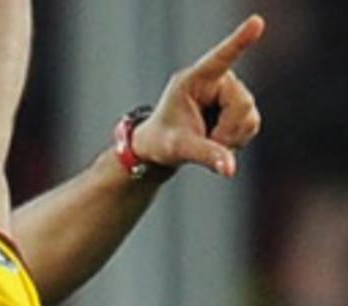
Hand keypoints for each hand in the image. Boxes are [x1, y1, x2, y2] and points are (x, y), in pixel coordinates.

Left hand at [133, 14, 264, 177]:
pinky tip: (218, 139)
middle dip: (227, 131)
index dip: (240, 41)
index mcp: (194, 79)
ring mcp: (231, 92)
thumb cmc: (162, 141)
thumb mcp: (178, 148)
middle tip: (205, 142)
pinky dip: (236, 140)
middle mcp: (217, 80)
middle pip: (242, 103)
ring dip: (230, 137)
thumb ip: (205, 155)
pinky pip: (252, 125)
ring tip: (207, 139)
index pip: (221, 57)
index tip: (257, 23)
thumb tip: (229, 169)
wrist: (162, 147)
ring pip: (249, 116)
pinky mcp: (240, 106)